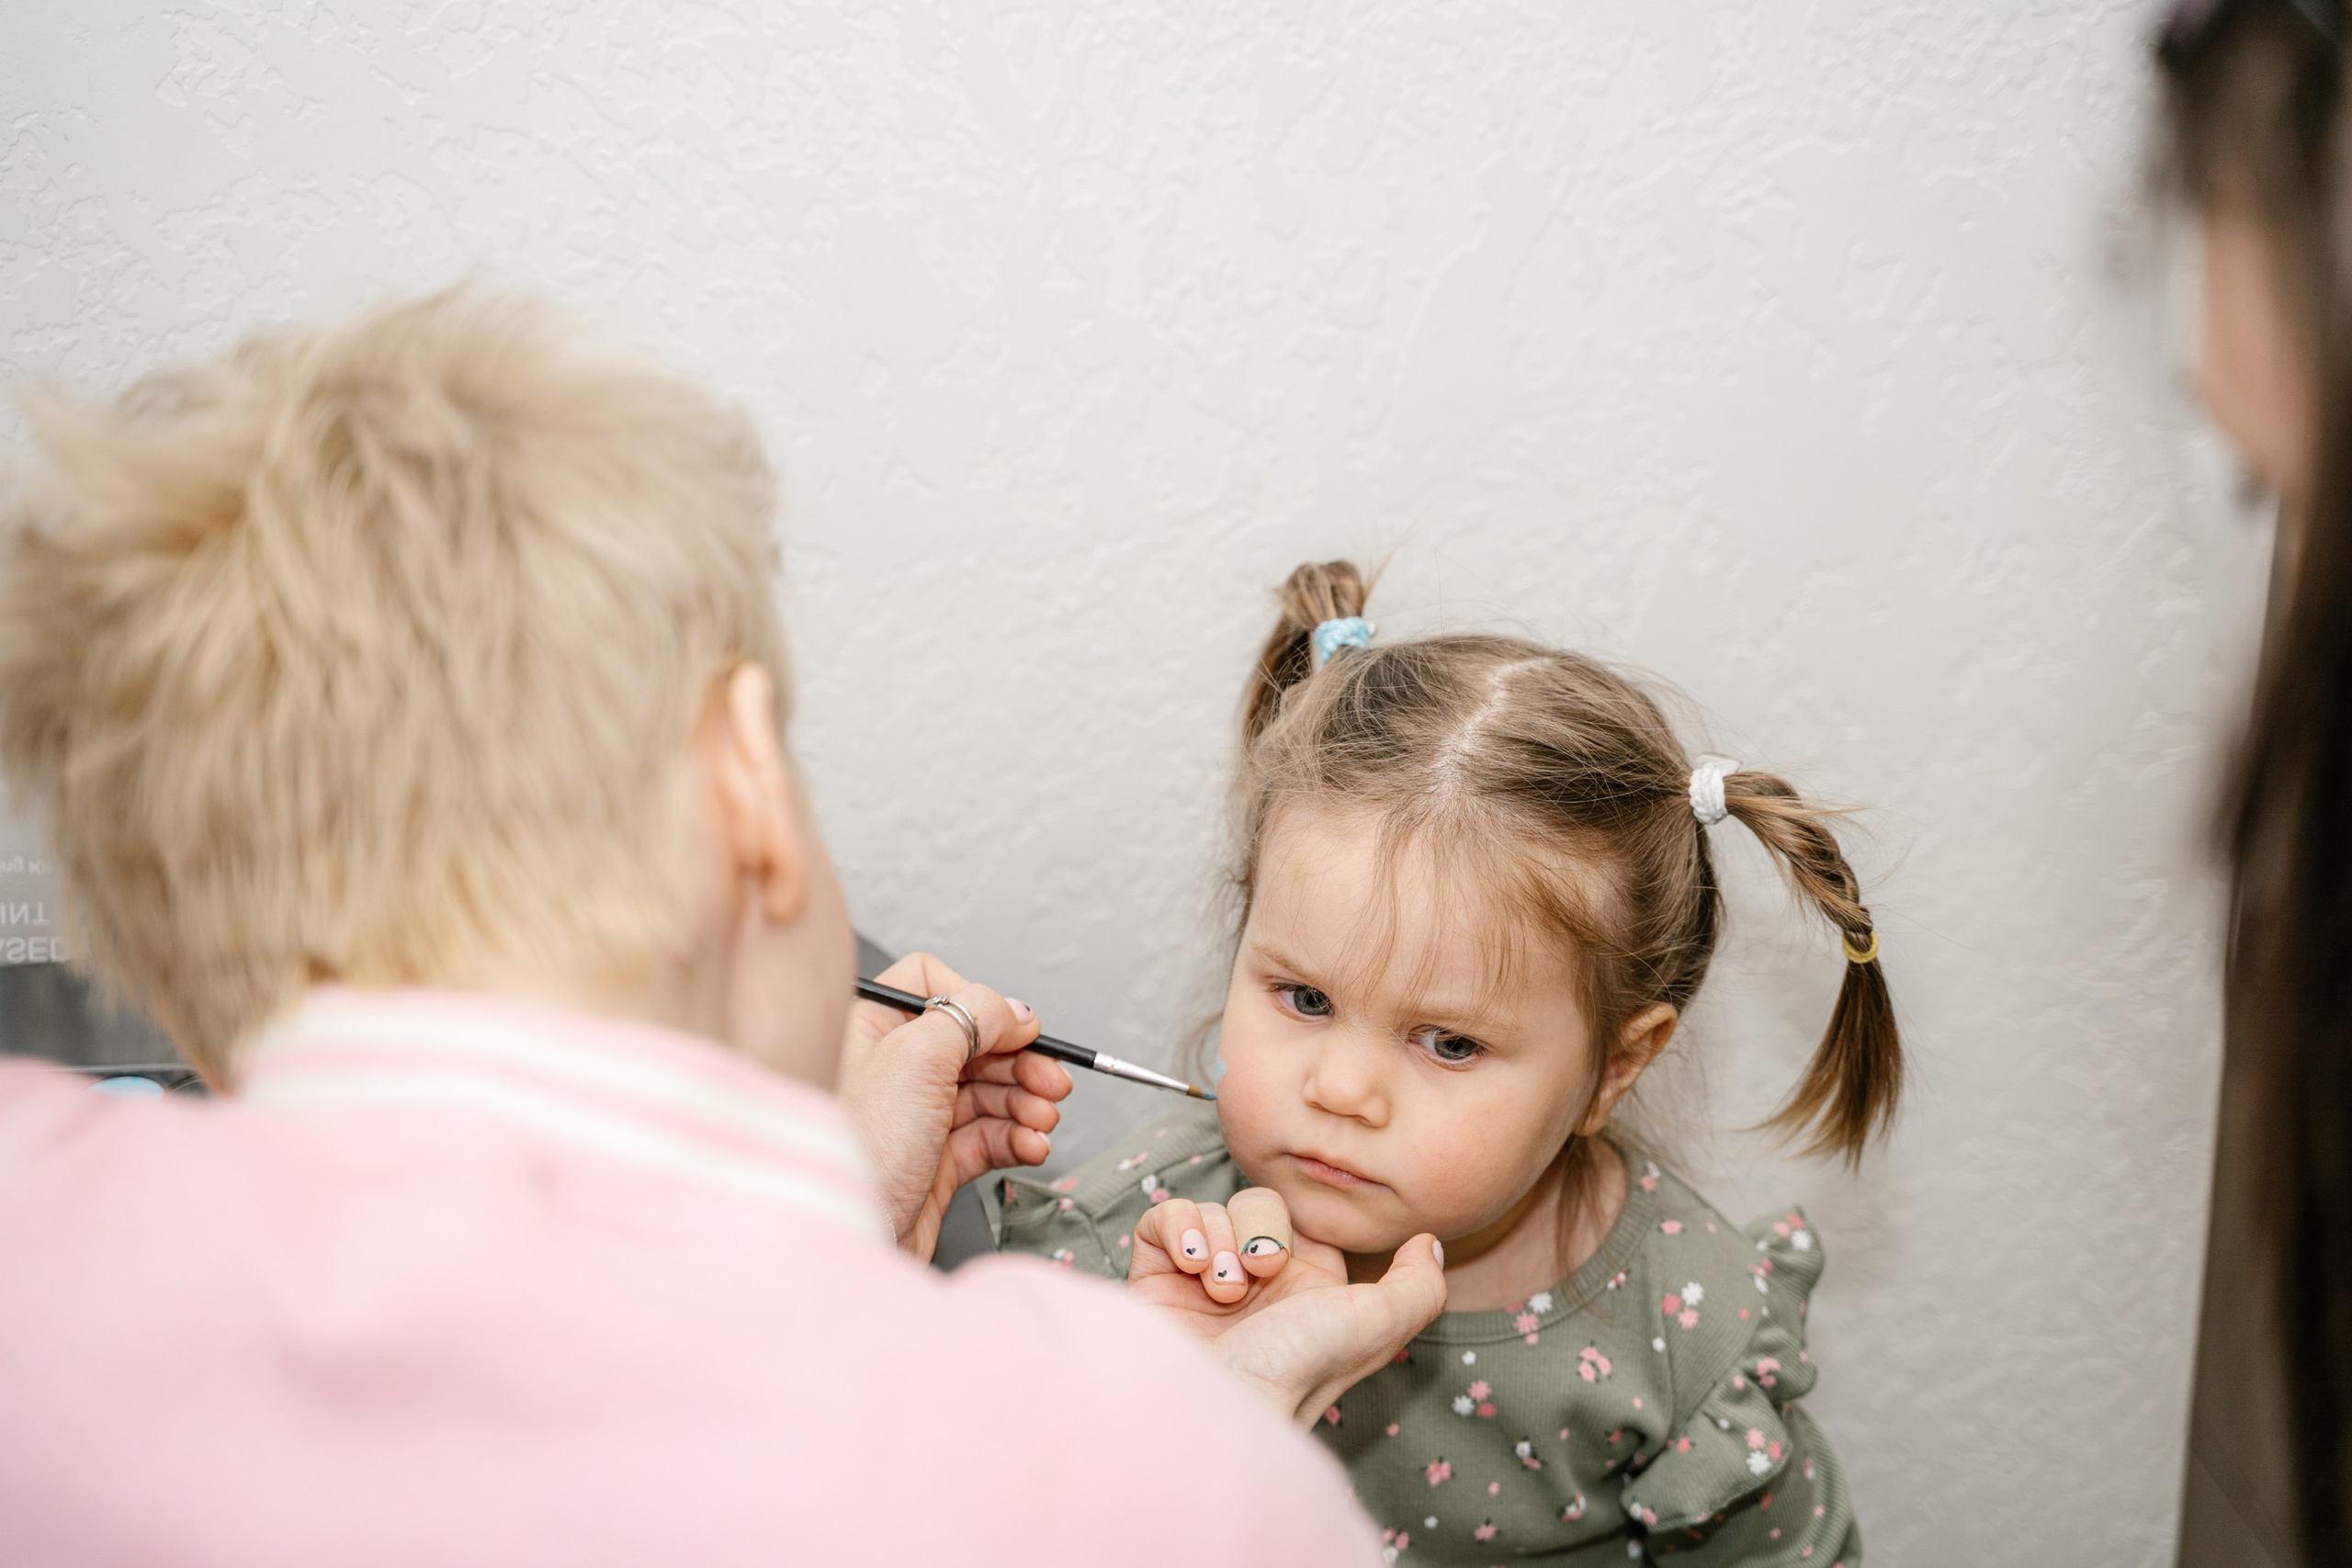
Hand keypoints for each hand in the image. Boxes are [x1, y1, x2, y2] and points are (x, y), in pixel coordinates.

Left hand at [834, 953, 1072, 1258]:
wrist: (847, 1236)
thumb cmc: (859, 1147)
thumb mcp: (917, 1055)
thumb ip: (973, 1016)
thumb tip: (1015, 1010)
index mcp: (871, 1027)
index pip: (933, 988)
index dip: (979, 1006)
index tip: (1014, 1030)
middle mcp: (891, 1069)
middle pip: (973, 1045)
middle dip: (1020, 1064)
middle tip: (1052, 1082)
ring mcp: (914, 1118)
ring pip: (987, 1093)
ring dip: (1025, 1104)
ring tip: (1044, 1121)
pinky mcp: (934, 1162)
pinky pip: (988, 1137)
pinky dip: (1017, 1138)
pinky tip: (1032, 1145)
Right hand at [1131, 1187, 1446, 1425]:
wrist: (1210, 1405)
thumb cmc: (1294, 1371)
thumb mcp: (1376, 1327)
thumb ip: (1417, 1286)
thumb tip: (1429, 1243)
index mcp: (1306, 1293)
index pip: (1306, 1223)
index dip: (1304, 1225)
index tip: (1300, 1256)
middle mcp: (1253, 1286)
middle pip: (1258, 1206)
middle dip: (1261, 1229)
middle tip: (1260, 1271)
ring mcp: (1200, 1282)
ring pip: (1213, 1209)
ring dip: (1222, 1237)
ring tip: (1221, 1288)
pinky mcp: (1153, 1279)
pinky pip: (1164, 1218)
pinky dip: (1180, 1229)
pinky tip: (1191, 1265)